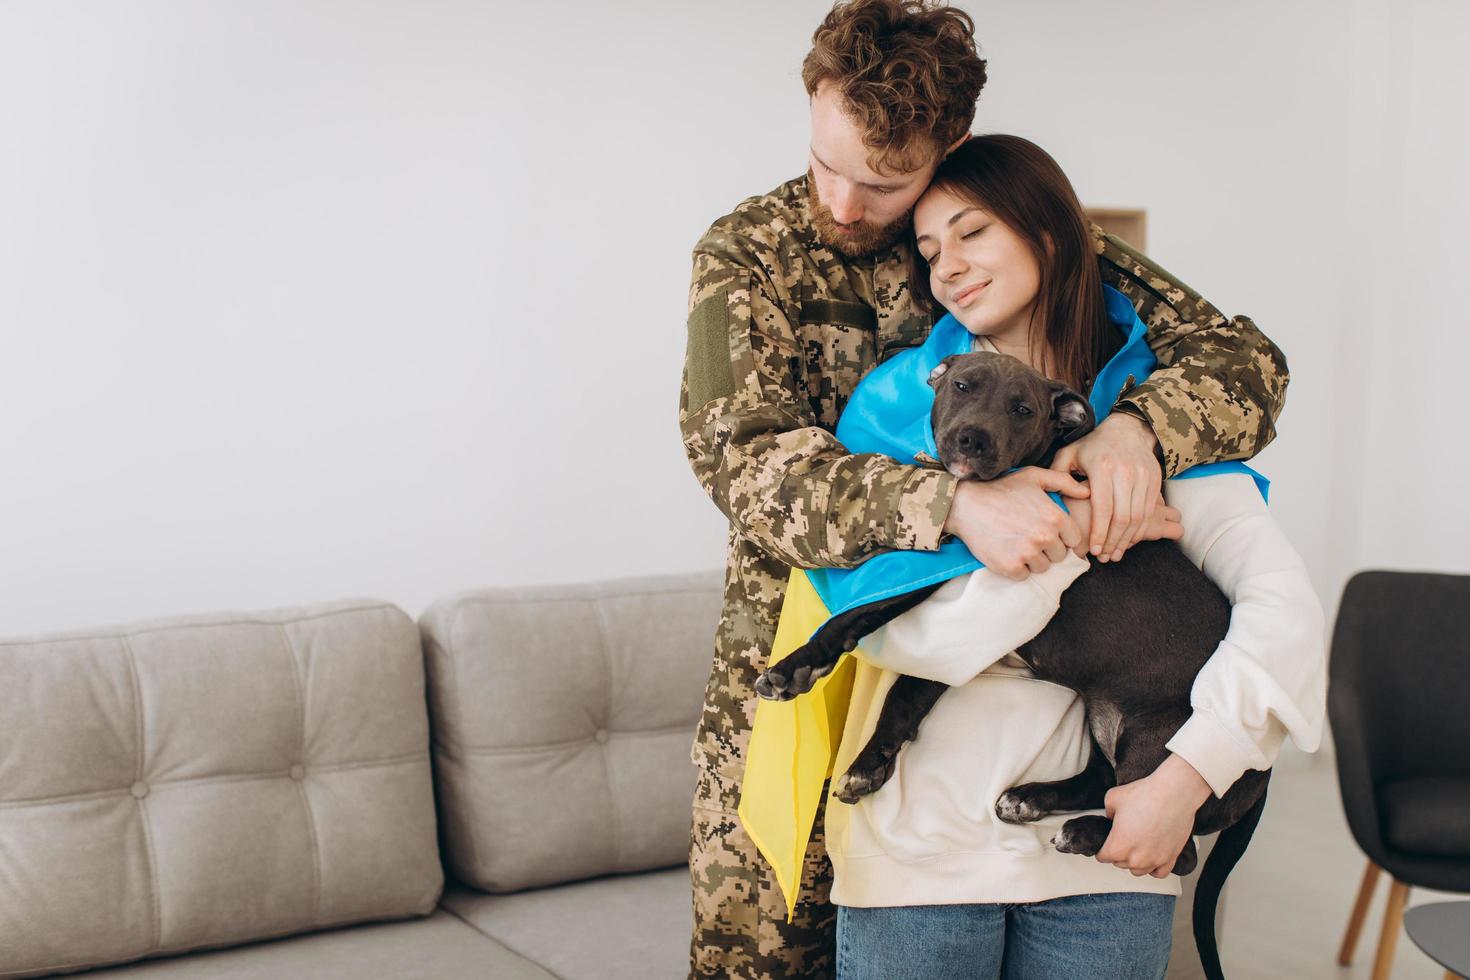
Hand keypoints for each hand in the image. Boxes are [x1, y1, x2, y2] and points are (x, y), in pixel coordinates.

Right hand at [942, 467, 1088, 579]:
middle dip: (1047, 548)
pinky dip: (1015, 568)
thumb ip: (1063, 481)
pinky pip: (1023, 576)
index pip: (1074, 540)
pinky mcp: (1010, 567)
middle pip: (1059, 555)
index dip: (1061, 536)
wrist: (965, 504)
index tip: (1046, 530)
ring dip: (1032, 559)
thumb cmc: (1001, 488)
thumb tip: (1087, 491)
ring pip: (1042, 567)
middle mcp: (1044, 537)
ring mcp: (1027, 554)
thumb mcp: (1033, 476)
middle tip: (1027, 535)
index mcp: (1055, 517)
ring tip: (1016, 542)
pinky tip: (1006, 551)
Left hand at [1050, 413, 1162, 562]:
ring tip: (1114, 553)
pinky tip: (1127, 540)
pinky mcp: (1155, 480)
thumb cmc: (1093, 446)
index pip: (1102, 509)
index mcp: (1102, 468)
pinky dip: (1139, 530)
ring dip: (1126, 540)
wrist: (1127, 430)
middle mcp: (1125, 472)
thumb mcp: (1069, 454)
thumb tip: (1050, 500)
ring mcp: (1143, 476)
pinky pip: (1148, 511)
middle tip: (1103, 557)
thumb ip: (1057, 475)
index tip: (1092, 550)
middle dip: (1112, 542)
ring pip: (1137, 518)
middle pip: (1122, 517)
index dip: (1098, 533)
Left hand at [1096, 754, 1212, 877]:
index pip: (1102, 857)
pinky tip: (1152, 857)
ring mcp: (1154, 860)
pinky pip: (1159, 873)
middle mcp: (1136, 858)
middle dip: (1118, 853)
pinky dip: (1154, 867)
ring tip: (1136, 847)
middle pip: (1120, 863)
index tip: (1104, 844)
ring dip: (1135, 861)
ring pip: (1138, 870)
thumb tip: (1111, 818)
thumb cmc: (1146, 795)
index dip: (1102, 849)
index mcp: (1118, 846)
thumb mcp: (1112, 798)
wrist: (1174, 793)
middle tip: (1123, 838)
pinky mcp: (1171, 858)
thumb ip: (1107, 813)